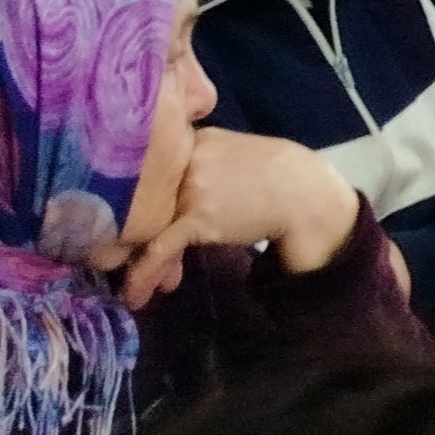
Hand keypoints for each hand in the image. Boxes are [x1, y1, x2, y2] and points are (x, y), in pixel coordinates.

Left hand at [118, 128, 362, 307]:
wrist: (311, 198)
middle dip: (133, 234)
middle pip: (142, 198)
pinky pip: (158, 249)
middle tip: (124, 260)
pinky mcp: (196, 217)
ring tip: (128, 286)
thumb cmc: (284, 180)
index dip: (140, 201)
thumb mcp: (240, 157)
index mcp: (199, 138)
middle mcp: (188, 156)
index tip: (130, 224)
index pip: (152, 169)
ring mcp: (190, 186)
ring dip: (134, 260)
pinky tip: (136, 297)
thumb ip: (207, 163)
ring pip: (145, 226)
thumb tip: (179, 193)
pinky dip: (142, 275)